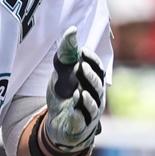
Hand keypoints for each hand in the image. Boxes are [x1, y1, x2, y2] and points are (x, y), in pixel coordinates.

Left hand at [44, 26, 105, 152]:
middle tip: (81, 65)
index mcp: (93, 81)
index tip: (83, 51)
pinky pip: (84, 120)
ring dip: (88, 94)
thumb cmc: (64, 92)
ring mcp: (90, 113)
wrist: (56, 121)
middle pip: (98, 85)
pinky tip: (75, 102)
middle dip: (91, 75)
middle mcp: (95, 96)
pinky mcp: (81, 126)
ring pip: (94, 104)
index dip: (92, 60)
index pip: (98, 69)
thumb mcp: (61, 70)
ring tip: (79, 87)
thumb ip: (67, 52)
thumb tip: (72, 29)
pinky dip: (80, 111)